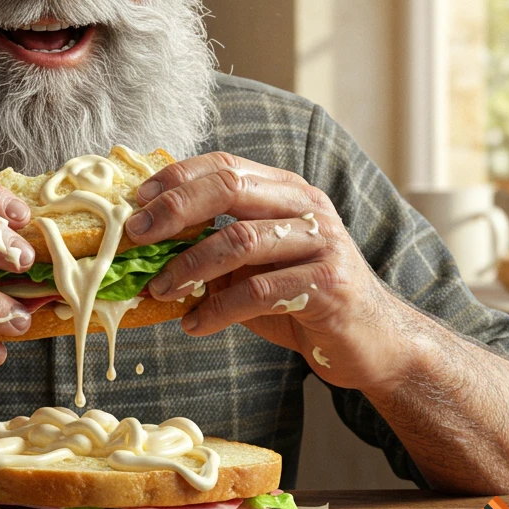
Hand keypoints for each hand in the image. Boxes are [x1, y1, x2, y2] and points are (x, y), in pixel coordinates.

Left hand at [125, 152, 415, 393]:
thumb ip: (212, 249)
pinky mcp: (329, 285)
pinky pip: (260, 291)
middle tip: (136, 235)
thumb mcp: (252, 267)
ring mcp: (322, 242)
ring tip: (159, 290)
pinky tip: (194, 324)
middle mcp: (306, 206)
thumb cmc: (300, 299)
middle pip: (230, 188)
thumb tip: (146, 248)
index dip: (177, 178)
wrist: (371, 342)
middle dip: (175, 209)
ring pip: (241, 240)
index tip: (137, 201)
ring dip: (189, 266)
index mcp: (285, 191)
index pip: (224, 165)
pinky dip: (217, 309)